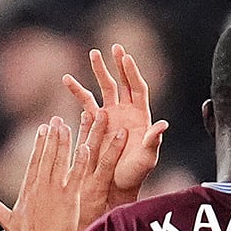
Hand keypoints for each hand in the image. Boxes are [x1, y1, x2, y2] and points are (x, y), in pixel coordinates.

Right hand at [0, 117, 88, 230]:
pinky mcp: (70, 198)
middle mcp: (41, 185)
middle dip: (52, 136)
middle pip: (47, 155)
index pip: (35, 160)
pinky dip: (81, 161)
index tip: (42, 129)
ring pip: (60, 160)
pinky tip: (86, 147)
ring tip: (68, 126)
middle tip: (56, 120)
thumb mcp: (8, 220)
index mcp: (29, 188)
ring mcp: (55, 190)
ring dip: (64, 142)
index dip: (39, 143)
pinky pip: (77, 175)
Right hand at [63, 43, 167, 207]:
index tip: (127, 57)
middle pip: (122, 83)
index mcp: (141, 117)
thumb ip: (153, 141)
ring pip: (104, 88)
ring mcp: (111, 115)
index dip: (133, 73)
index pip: (138, 89)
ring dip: (99, 71)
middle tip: (113, 47)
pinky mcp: (96, 122)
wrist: (118, 183)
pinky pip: (86, 102)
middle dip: (118, 65)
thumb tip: (163, 125)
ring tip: (93, 53)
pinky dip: (77, 91)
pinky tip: (67, 79)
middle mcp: (127, 112)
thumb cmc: (136, 172)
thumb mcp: (147, 158)